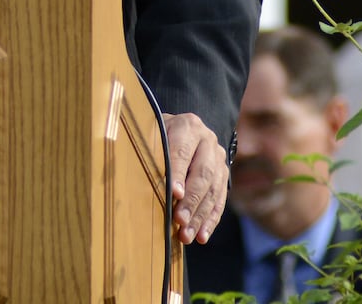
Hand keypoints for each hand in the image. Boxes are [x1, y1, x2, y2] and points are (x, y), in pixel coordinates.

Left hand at [162, 111, 228, 244]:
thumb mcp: (152, 133)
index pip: (182, 151)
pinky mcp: (223, 175)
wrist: (181, 129)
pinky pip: (220, 201)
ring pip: (212, 191)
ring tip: (186, 235)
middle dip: (190, 200)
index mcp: (188, 126)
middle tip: (179, 221)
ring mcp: (219, 159)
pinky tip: (202, 236)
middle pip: (202, 174)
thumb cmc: (157, 134)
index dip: (177, 173)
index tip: (173, 193)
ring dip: (199, 216)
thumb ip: (149, 149)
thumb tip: (137, 175)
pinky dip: (210, 220)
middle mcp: (208, 140)